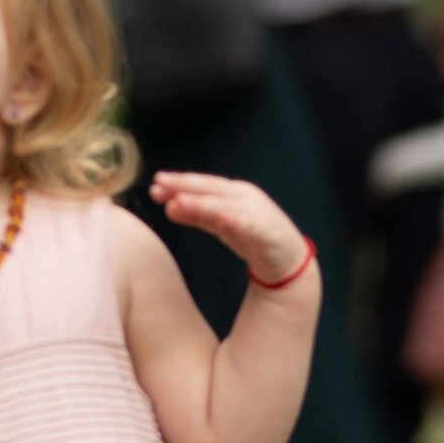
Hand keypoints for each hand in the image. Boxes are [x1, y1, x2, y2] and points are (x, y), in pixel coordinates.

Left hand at [146, 172, 314, 286]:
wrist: (288, 260)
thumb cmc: (252, 237)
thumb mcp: (219, 224)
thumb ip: (196, 215)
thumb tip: (168, 206)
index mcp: (232, 192)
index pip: (202, 184)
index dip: (179, 182)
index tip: (155, 183)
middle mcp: (244, 196)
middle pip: (210, 188)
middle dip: (185, 185)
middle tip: (160, 184)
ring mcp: (256, 211)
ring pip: (224, 205)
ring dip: (202, 202)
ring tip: (179, 201)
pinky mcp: (267, 230)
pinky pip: (249, 224)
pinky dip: (235, 219)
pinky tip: (221, 218)